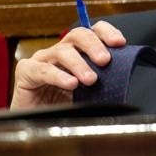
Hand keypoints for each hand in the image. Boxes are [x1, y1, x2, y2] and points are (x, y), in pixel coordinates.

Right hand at [11, 22, 126, 108]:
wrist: (39, 124)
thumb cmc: (67, 105)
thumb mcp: (91, 91)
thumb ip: (105, 79)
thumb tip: (129, 75)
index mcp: (78, 51)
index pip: (93, 31)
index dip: (107, 32)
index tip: (120, 42)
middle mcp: (60, 51)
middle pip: (78, 35)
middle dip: (94, 45)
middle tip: (105, 61)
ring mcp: (42, 59)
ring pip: (62, 51)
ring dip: (79, 64)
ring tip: (91, 79)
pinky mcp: (26, 72)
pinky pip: (43, 70)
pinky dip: (58, 76)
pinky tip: (71, 83)